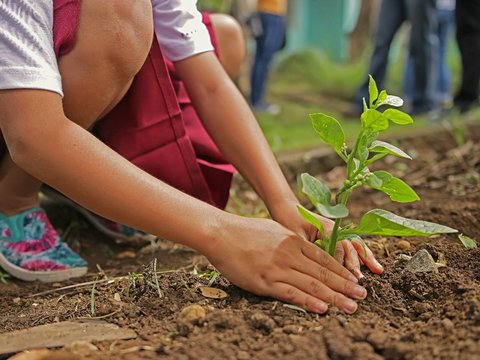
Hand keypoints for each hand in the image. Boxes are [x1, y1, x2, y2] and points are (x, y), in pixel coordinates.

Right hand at [205, 216, 367, 313]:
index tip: (355, 281)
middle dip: (345, 286)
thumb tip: (305, 250)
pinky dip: (308, 302)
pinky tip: (323, 309)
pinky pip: (291, 293)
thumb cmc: (246, 231)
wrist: (221, 233)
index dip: (342, 271)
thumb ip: (292, 242)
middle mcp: (290, 254)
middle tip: (362, 296)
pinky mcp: (264, 281)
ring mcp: (278, 268)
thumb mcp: (274, 230)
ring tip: (351, 306)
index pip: (324, 259)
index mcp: (293, 241)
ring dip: (334, 297)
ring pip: (312, 285)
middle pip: (323, 273)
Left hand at [268, 199, 383, 278]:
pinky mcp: (336, 236)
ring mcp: (337, 231)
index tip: (342, 276)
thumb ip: (308, 249)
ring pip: (355, 245)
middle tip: (360, 279)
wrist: (287, 209)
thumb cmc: (288, 222)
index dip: (340, 262)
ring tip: (378, 270)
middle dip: (356, 263)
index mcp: (326, 226)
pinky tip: (372, 265)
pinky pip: (351, 246)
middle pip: (350, 246)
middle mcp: (335, 228)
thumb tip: (316, 267)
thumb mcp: (295, 236)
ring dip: (366, 258)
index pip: (338, 246)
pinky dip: (361, 255)